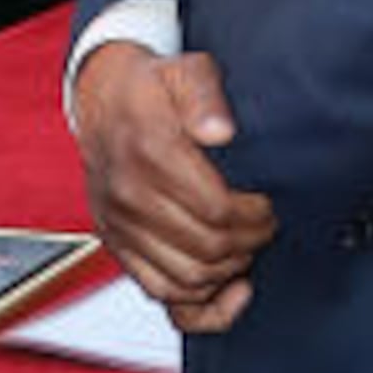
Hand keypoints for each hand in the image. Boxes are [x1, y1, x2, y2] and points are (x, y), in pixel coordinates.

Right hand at [75, 40, 273, 329]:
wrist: (103, 102)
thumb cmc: (152, 89)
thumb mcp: (185, 70)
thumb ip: (204, 95)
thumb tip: (222, 131)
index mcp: (149, 153)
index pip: (215, 210)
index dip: (255, 216)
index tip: (270, 205)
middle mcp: (129, 196)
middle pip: (206, 248)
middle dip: (249, 243)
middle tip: (266, 226)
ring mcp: (120, 227)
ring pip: (186, 279)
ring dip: (228, 271)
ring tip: (246, 248)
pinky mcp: (117, 246)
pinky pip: (159, 295)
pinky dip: (200, 302)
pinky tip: (229, 288)